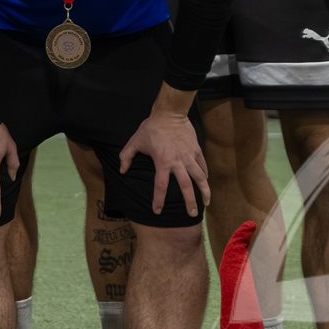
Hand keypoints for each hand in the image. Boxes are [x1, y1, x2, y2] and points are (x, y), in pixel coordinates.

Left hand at [120, 101, 208, 217]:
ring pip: (200, 178)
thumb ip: (126, 157)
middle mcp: (178, 162)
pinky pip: (203, 166)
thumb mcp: (134, 141)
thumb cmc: (151, 128)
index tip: (157, 211)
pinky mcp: (196, 150)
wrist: (170, 113)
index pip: (160, 186)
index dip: (158, 200)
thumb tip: (122, 170)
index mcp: (162, 162)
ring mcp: (189, 156)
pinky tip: (205, 183)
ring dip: (204, 191)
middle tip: (191, 215)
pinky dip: (205, 176)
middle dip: (189, 202)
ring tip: (206, 203)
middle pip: (186, 186)